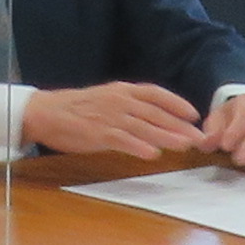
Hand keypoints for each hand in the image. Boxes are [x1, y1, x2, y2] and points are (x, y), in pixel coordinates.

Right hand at [24, 79, 206, 158]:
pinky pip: (123, 140)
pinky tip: (152, 154)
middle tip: (199, 136)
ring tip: (184, 145)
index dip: (177, 103)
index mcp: (122, 90)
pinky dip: (139, 146)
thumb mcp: (107, 99)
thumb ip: (129, 107)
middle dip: (180, 125)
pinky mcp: (98, 133)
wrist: (46, 112)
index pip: (156, 94)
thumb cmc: (77, 108)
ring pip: (145, 126)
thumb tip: (154, 118)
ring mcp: (109, 116)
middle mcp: (120, 101)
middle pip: (156, 112)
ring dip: (167, 136)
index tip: (194, 114)